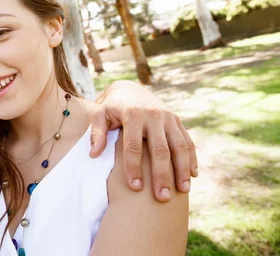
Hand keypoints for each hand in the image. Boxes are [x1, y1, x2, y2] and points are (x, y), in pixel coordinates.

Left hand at [89, 80, 197, 202]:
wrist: (130, 89)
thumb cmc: (112, 108)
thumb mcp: (100, 116)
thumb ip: (97, 134)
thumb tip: (94, 155)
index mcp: (132, 114)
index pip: (133, 145)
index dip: (134, 167)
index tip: (135, 187)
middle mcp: (153, 115)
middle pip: (160, 149)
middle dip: (162, 175)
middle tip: (162, 198)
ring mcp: (168, 118)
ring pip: (179, 146)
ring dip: (182, 169)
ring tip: (183, 191)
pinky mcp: (177, 121)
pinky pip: (187, 141)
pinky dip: (192, 158)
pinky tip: (193, 176)